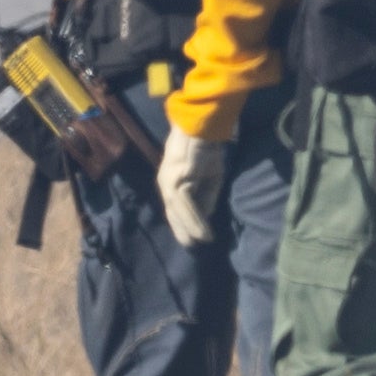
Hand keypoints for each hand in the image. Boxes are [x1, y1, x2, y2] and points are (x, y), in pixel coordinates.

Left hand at [158, 122, 225, 245]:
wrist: (201, 128)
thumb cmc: (206, 149)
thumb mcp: (209, 178)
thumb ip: (206, 196)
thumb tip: (206, 216)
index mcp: (170, 181)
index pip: (174, 208)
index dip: (182, 223)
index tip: (191, 238)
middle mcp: (166, 184)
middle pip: (173, 213)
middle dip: (182, 231)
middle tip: (192, 246)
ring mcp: (169, 182)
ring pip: (179, 212)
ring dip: (191, 229)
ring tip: (202, 242)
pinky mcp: (176, 181)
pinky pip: (186, 206)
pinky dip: (195, 220)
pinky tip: (203, 231)